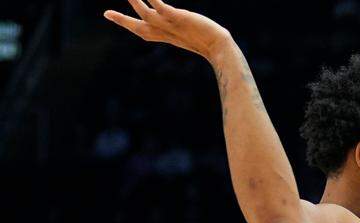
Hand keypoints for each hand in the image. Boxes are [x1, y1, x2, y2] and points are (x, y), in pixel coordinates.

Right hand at [104, 0, 231, 61]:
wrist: (220, 47)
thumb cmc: (211, 42)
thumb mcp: (192, 34)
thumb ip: (182, 28)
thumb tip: (182, 23)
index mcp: (166, 36)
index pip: (144, 32)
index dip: (128, 25)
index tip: (112, 16)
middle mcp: (165, 32)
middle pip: (139, 28)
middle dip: (122, 21)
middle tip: (106, 13)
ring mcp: (170, 25)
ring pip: (145, 14)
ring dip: (135, 3)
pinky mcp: (178, 18)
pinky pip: (160, 7)